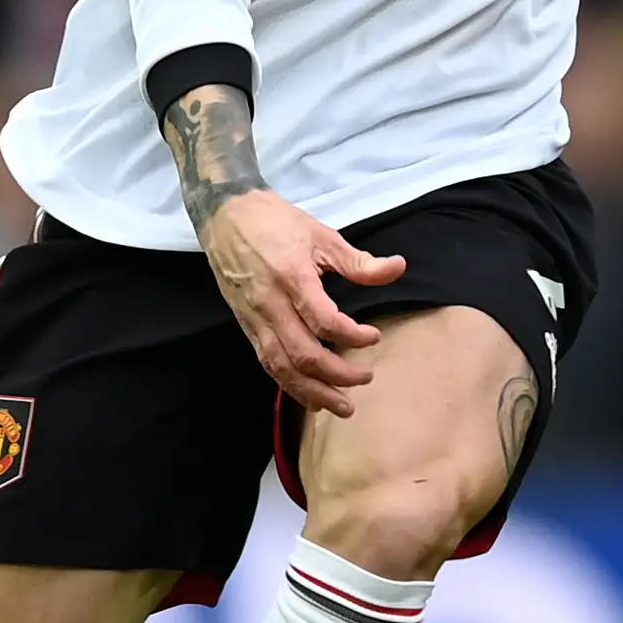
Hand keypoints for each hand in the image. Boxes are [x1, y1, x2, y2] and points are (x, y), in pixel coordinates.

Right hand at [200, 187, 409, 416]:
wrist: (225, 216)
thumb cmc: (276, 222)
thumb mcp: (321, 234)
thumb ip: (358, 261)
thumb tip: (398, 268)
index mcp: (292, 277)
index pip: (324, 320)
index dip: (352, 335)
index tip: (374, 336)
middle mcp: (270, 304)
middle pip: (302, 354)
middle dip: (337, 375)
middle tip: (365, 379)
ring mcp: (254, 318)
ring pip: (282, 367)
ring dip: (313, 392)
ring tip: (341, 407)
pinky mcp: (246, 326)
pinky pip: (267, 363)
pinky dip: (289, 385)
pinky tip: (310, 398)